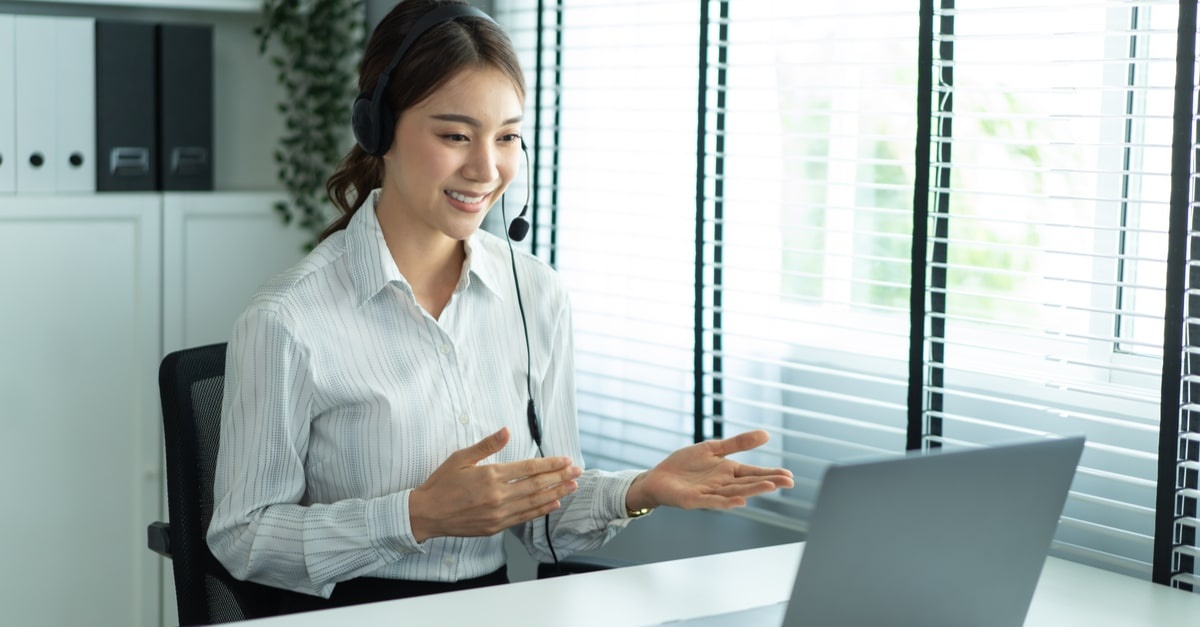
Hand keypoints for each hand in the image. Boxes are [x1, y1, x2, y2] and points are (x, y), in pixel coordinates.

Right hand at [409, 427, 581, 541]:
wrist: (427, 514)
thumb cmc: (442, 484)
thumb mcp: (461, 457)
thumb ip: (487, 445)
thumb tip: (507, 430)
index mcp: (490, 475)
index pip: (529, 468)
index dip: (551, 464)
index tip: (566, 460)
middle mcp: (498, 495)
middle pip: (537, 485)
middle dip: (560, 477)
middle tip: (578, 471)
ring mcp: (498, 513)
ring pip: (534, 502)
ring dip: (556, 493)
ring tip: (572, 486)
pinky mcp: (496, 526)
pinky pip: (524, 517)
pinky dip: (541, 510)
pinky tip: (553, 504)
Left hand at [625, 430, 792, 510]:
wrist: (658, 477)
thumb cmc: (685, 464)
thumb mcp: (713, 448)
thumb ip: (738, 443)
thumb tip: (766, 434)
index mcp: (728, 472)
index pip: (753, 472)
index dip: (771, 474)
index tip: (790, 476)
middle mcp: (722, 484)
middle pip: (748, 483)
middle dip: (768, 482)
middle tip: (789, 482)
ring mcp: (710, 493)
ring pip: (735, 492)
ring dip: (753, 490)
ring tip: (771, 486)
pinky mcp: (695, 500)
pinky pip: (713, 501)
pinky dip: (728, 502)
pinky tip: (741, 501)